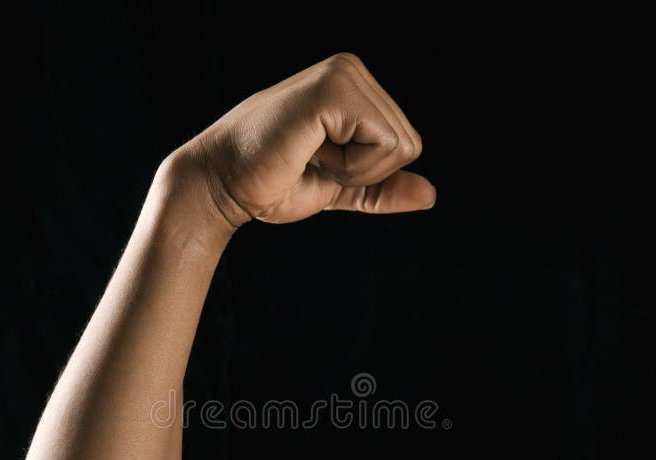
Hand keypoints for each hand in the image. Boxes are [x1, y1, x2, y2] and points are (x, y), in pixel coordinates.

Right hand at [174, 52, 435, 229]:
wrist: (224, 187)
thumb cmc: (271, 184)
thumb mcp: (340, 187)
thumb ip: (382, 189)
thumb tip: (431, 194)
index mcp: (354, 87)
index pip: (405, 145)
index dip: (367, 174)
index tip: (318, 163)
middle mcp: (352, 70)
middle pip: (410, 145)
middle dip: (363, 173)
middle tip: (311, 161)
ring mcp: (344, 74)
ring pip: (400, 146)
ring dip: (353, 170)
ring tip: (307, 154)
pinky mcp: (334, 89)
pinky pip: (383, 145)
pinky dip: (348, 166)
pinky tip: (307, 151)